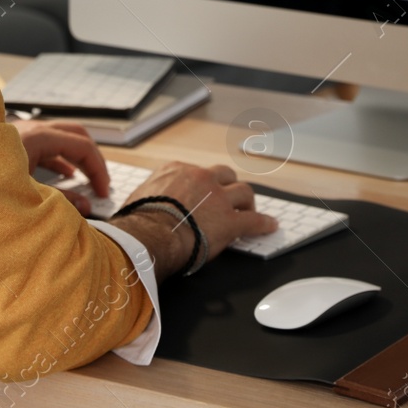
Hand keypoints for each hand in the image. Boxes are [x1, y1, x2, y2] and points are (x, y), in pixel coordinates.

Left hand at [11, 118, 108, 213]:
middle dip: (93, 159)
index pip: (83, 147)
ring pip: (62, 140)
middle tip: (102, 183)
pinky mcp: (16, 144)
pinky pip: (47, 147)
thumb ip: (61, 199)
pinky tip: (68, 174)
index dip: (98, 171)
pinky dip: (62, 160)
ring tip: (90, 181)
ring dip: (78, 158)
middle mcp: (33, 129)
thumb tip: (86, 206)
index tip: (102, 194)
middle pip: (76, 136)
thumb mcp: (29, 194)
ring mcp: (24, 134)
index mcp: (39, 137)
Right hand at [127, 160, 276, 262]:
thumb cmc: (138, 222)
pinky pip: (254, 220)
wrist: (149, 236)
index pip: (196, 172)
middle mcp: (200, 178)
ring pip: (243, 192)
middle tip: (230, 198)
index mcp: (177, 171)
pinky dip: (263, 223)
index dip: (203, 185)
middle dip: (228, 186)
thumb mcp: (139, 199)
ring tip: (249, 211)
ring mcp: (218, 198)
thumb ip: (149, 197)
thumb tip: (143, 206)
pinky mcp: (231, 221)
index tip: (204, 194)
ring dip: (247, 202)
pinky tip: (269, 226)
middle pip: (225, 175)